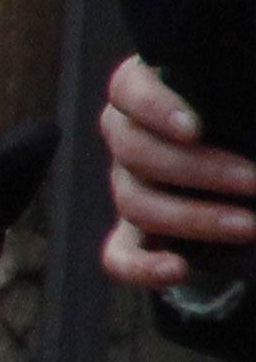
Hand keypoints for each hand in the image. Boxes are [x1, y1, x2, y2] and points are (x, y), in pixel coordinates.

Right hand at [101, 54, 255, 291]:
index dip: (155, 109)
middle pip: (135, 153)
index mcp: (144, 90)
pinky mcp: (134, 230)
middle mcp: (126, 136)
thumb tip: (254, 133)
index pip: (129, 90)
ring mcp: (126, 185)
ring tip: (249, 226)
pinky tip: (177, 271)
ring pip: (135, 203)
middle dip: (200, 171)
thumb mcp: (244, 100)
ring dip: (193, 218)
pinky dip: (141, 268)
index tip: (196, 128)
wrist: (248, 155)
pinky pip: (119, 254)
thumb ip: (245, 102)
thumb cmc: (245, 114)